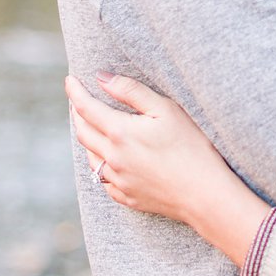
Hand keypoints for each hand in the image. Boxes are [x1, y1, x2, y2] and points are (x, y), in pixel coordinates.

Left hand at [66, 72, 225, 226]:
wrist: (206, 195)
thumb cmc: (192, 147)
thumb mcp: (166, 109)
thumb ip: (131, 91)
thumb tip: (101, 78)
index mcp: (120, 133)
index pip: (85, 107)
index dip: (75, 91)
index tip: (70, 80)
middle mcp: (112, 158)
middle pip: (82, 132)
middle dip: (77, 113)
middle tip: (78, 100)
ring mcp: (118, 180)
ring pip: (90, 156)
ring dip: (87, 138)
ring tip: (90, 126)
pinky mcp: (127, 197)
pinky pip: (103, 179)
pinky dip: (100, 163)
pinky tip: (107, 158)